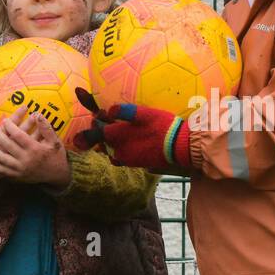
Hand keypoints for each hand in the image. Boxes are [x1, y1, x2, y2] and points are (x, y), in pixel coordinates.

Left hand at [0, 105, 69, 186]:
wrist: (58, 175)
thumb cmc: (56, 155)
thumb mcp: (55, 141)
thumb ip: (46, 128)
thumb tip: (37, 114)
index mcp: (34, 148)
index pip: (18, 135)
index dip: (10, 126)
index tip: (5, 120)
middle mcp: (26, 158)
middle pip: (7, 144)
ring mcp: (20, 168)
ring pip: (1, 158)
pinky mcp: (17, 176)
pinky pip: (2, 171)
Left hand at [74, 88, 190, 171]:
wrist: (179, 147)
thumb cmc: (162, 127)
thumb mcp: (144, 113)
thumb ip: (124, 111)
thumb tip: (109, 110)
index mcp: (115, 136)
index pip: (95, 131)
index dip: (95, 121)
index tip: (98, 114)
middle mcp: (116, 150)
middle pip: (102, 140)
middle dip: (101, 129)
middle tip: (107, 118)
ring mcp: (124, 159)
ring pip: (110, 148)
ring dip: (110, 140)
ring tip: (118, 129)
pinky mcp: (133, 164)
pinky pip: (119, 156)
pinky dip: (119, 149)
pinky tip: (127, 142)